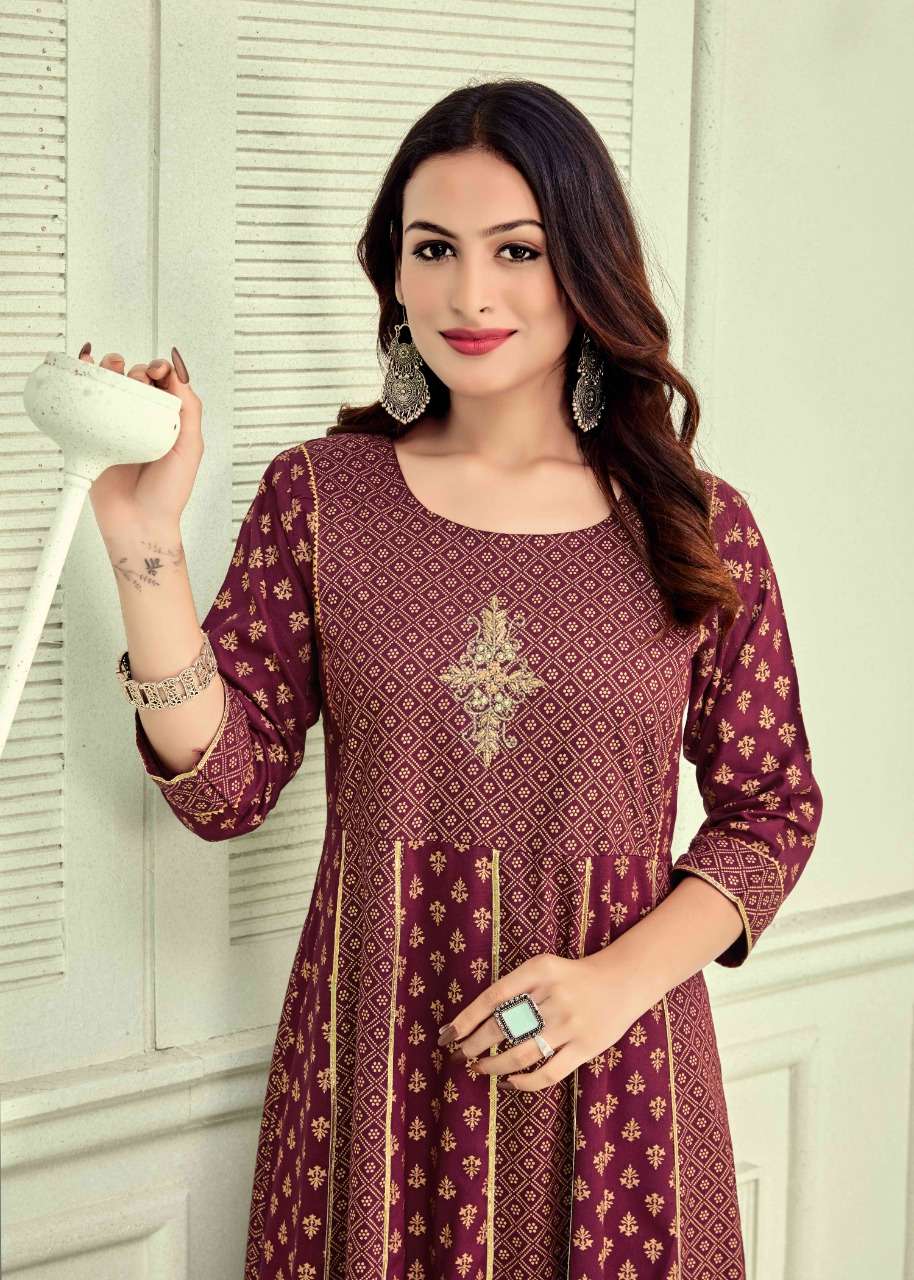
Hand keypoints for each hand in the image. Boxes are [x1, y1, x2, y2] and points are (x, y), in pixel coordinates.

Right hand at [79, 345, 203, 535]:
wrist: (138, 522)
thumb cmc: (168, 493)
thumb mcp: (191, 448)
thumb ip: (190, 411)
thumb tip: (180, 375)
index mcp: (169, 420)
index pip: (164, 382)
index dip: (160, 368)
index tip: (157, 370)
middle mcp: (144, 419)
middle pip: (136, 378)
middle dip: (137, 370)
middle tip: (138, 383)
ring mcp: (117, 425)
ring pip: (112, 386)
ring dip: (110, 369)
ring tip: (111, 369)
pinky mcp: (93, 434)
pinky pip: (87, 402)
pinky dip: (85, 381)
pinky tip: (85, 369)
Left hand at [437, 950, 643, 1091]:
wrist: (622, 980)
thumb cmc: (572, 976)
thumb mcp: (542, 968)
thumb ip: (514, 988)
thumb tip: (472, 1019)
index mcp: (538, 970)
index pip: (493, 997)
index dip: (467, 1019)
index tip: (448, 1035)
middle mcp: (553, 996)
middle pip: (502, 1027)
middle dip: (475, 1045)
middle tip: (460, 1055)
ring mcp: (570, 1024)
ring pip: (520, 1053)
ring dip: (493, 1065)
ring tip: (479, 1068)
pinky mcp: (585, 1047)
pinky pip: (547, 1072)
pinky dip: (523, 1082)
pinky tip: (508, 1082)